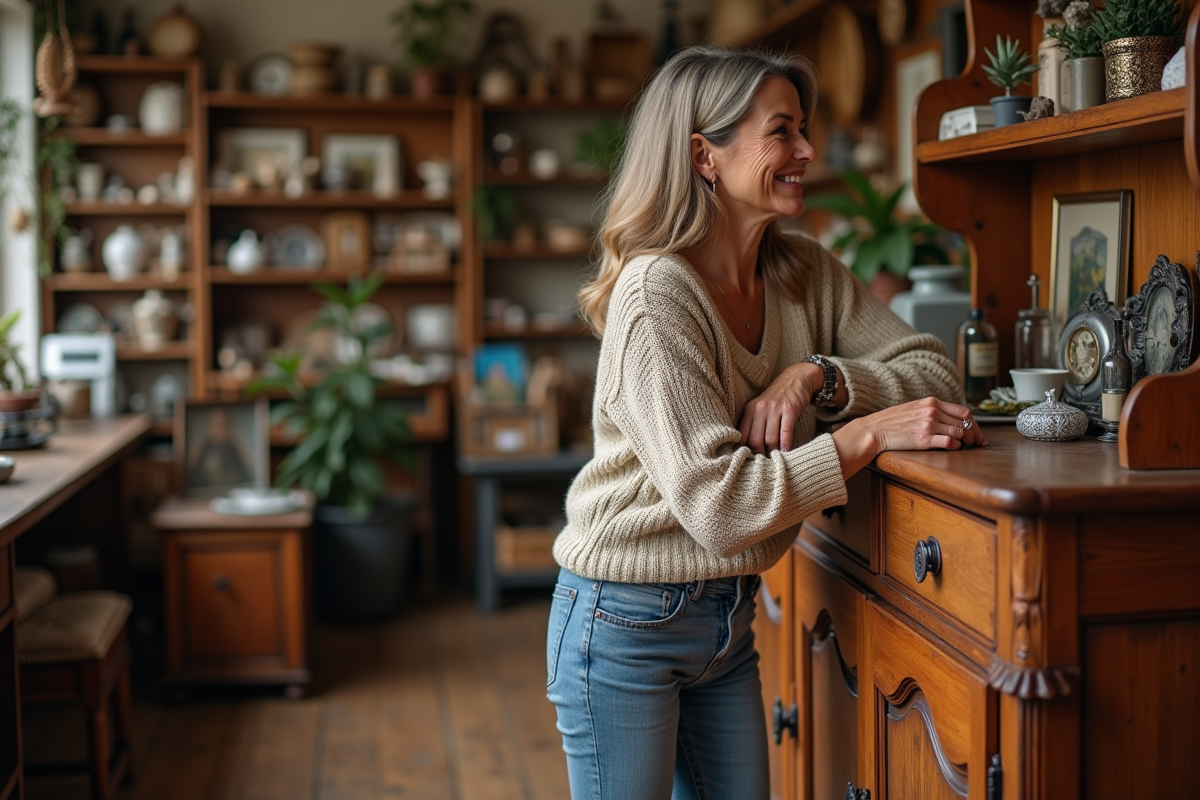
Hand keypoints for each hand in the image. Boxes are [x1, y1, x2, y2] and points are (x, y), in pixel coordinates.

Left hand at [738, 363, 820, 454]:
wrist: (796, 378)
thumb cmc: (777, 398)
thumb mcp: (761, 407)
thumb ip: (755, 423)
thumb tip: (750, 448)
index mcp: (750, 409)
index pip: (743, 435)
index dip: (746, 451)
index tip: (750, 461)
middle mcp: (760, 408)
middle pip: (755, 440)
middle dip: (760, 454)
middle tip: (764, 463)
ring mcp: (775, 408)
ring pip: (770, 438)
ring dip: (773, 452)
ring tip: (775, 460)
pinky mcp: (790, 409)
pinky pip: (786, 433)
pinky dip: (785, 446)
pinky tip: (786, 452)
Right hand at [832, 397, 987, 478]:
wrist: (873, 430)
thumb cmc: (892, 422)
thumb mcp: (914, 408)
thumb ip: (932, 410)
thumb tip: (951, 419)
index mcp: (931, 402)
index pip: (963, 411)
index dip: (975, 423)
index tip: (977, 433)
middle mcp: (932, 411)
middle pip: (965, 422)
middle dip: (975, 434)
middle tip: (977, 443)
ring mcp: (928, 425)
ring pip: (959, 432)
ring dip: (967, 442)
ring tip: (966, 447)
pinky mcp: (923, 439)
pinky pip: (949, 443)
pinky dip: (956, 447)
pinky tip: (954, 449)